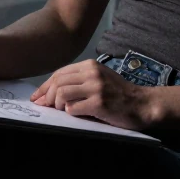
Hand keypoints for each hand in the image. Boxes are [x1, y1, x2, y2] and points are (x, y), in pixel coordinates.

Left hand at [29, 59, 154, 130]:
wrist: (142, 104)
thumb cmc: (119, 93)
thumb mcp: (99, 78)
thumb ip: (78, 81)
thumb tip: (50, 93)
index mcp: (90, 65)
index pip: (59, 73)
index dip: (45, 86)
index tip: (37, 97)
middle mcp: (92, 73)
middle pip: (58, 83)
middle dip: (47, 96)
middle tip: (45, 106)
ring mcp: (96, 88)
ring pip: (62, 94)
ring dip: (57, 105)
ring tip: (62, 110)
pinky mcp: (98, 103)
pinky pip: (72, 108)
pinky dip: (70, 113)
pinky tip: (76, 113)